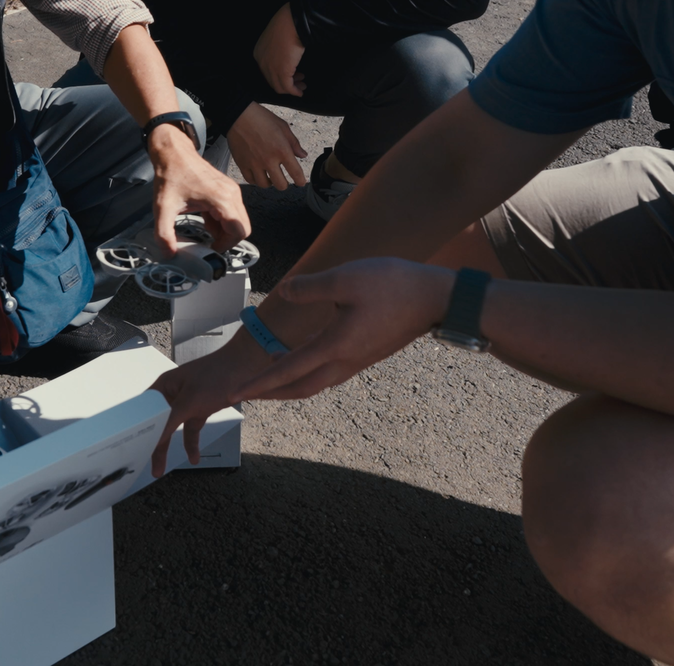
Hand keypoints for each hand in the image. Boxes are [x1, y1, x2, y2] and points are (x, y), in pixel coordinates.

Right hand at [147, 333, 270, 476]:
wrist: (246, 367)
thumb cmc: (217, 375)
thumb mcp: (190, 400)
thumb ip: (171, 420)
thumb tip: (155, 437)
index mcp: (164, 386)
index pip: (144, 411)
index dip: (137, 428)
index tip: (134, 447)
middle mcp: (172, 394)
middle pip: (156, 422)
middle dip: (151, 442)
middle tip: (143, 461)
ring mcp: (187, 402)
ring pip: (172, 428)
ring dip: (167, 447)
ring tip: (160, 468)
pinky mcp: (200, 409)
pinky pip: (190, 430)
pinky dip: (191, 444)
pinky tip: (193, 457)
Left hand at [149, 123, 249, 251]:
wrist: (174, 153)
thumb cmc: (171, 174)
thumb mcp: (163, 208)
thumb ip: (164, 234)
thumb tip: (169, 253)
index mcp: (221, 199)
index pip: (239, 231)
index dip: (226, 245)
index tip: (211, 248)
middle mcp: (232, 194)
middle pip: (242, 228)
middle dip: (226, 239)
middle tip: (208, 240)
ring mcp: (232, 190)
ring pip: (238, 220)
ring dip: (223, 230)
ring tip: (204, 226)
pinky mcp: (228, 189)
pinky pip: (233, 212)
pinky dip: (222, 220)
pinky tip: (205, 217)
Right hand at [227, 101, 307, 190]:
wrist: (238, 115)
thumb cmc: (261, 118)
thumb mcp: (283, 127)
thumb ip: (294, 143)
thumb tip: (303, 155)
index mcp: (282, 150)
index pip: (296, 173)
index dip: (300, 180)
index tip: (301, 182)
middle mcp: (268, 160)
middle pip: (281, 185)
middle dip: (285, 184)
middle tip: (284, 179)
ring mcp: (254, 164)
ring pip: (265, 185)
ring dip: (270, 183)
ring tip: (270, 177)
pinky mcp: (242, 164)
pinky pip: (250, 180)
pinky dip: (256, 180)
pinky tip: (258, 175)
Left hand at [231, 259, 453, 403]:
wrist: (437, 298)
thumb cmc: (394, 285)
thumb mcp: (345, 278)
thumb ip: (310, 286)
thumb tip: (285, 290)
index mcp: (334, 347)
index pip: (288, 371)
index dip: (259, 383)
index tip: (236, 393)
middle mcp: (345, 362)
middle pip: (301, 388)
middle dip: (271, 393)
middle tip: (247, 395)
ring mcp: (359, 361)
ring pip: (317, 383)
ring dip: (290, 385)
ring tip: (270, 379)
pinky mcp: (368, 354)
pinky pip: (331, 373)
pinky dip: (310, 374)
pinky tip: (306, 360)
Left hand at [253, 3, 306, 96]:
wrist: (291, 22)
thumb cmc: (286, 25)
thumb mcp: (276, 38)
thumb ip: (277, 48)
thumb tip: (286, 56)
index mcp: (259, 53)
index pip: (267, 70)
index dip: (279, 75)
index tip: (291, 74)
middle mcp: (262, 62)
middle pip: (272, 80)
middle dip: (286, 83)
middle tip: (299, 82)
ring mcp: (271, 68)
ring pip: (279, 86)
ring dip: (291, 89)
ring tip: (302, 86)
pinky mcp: (282, 72)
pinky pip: (287, 87)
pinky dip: (294, 92)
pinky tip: (300, 92)